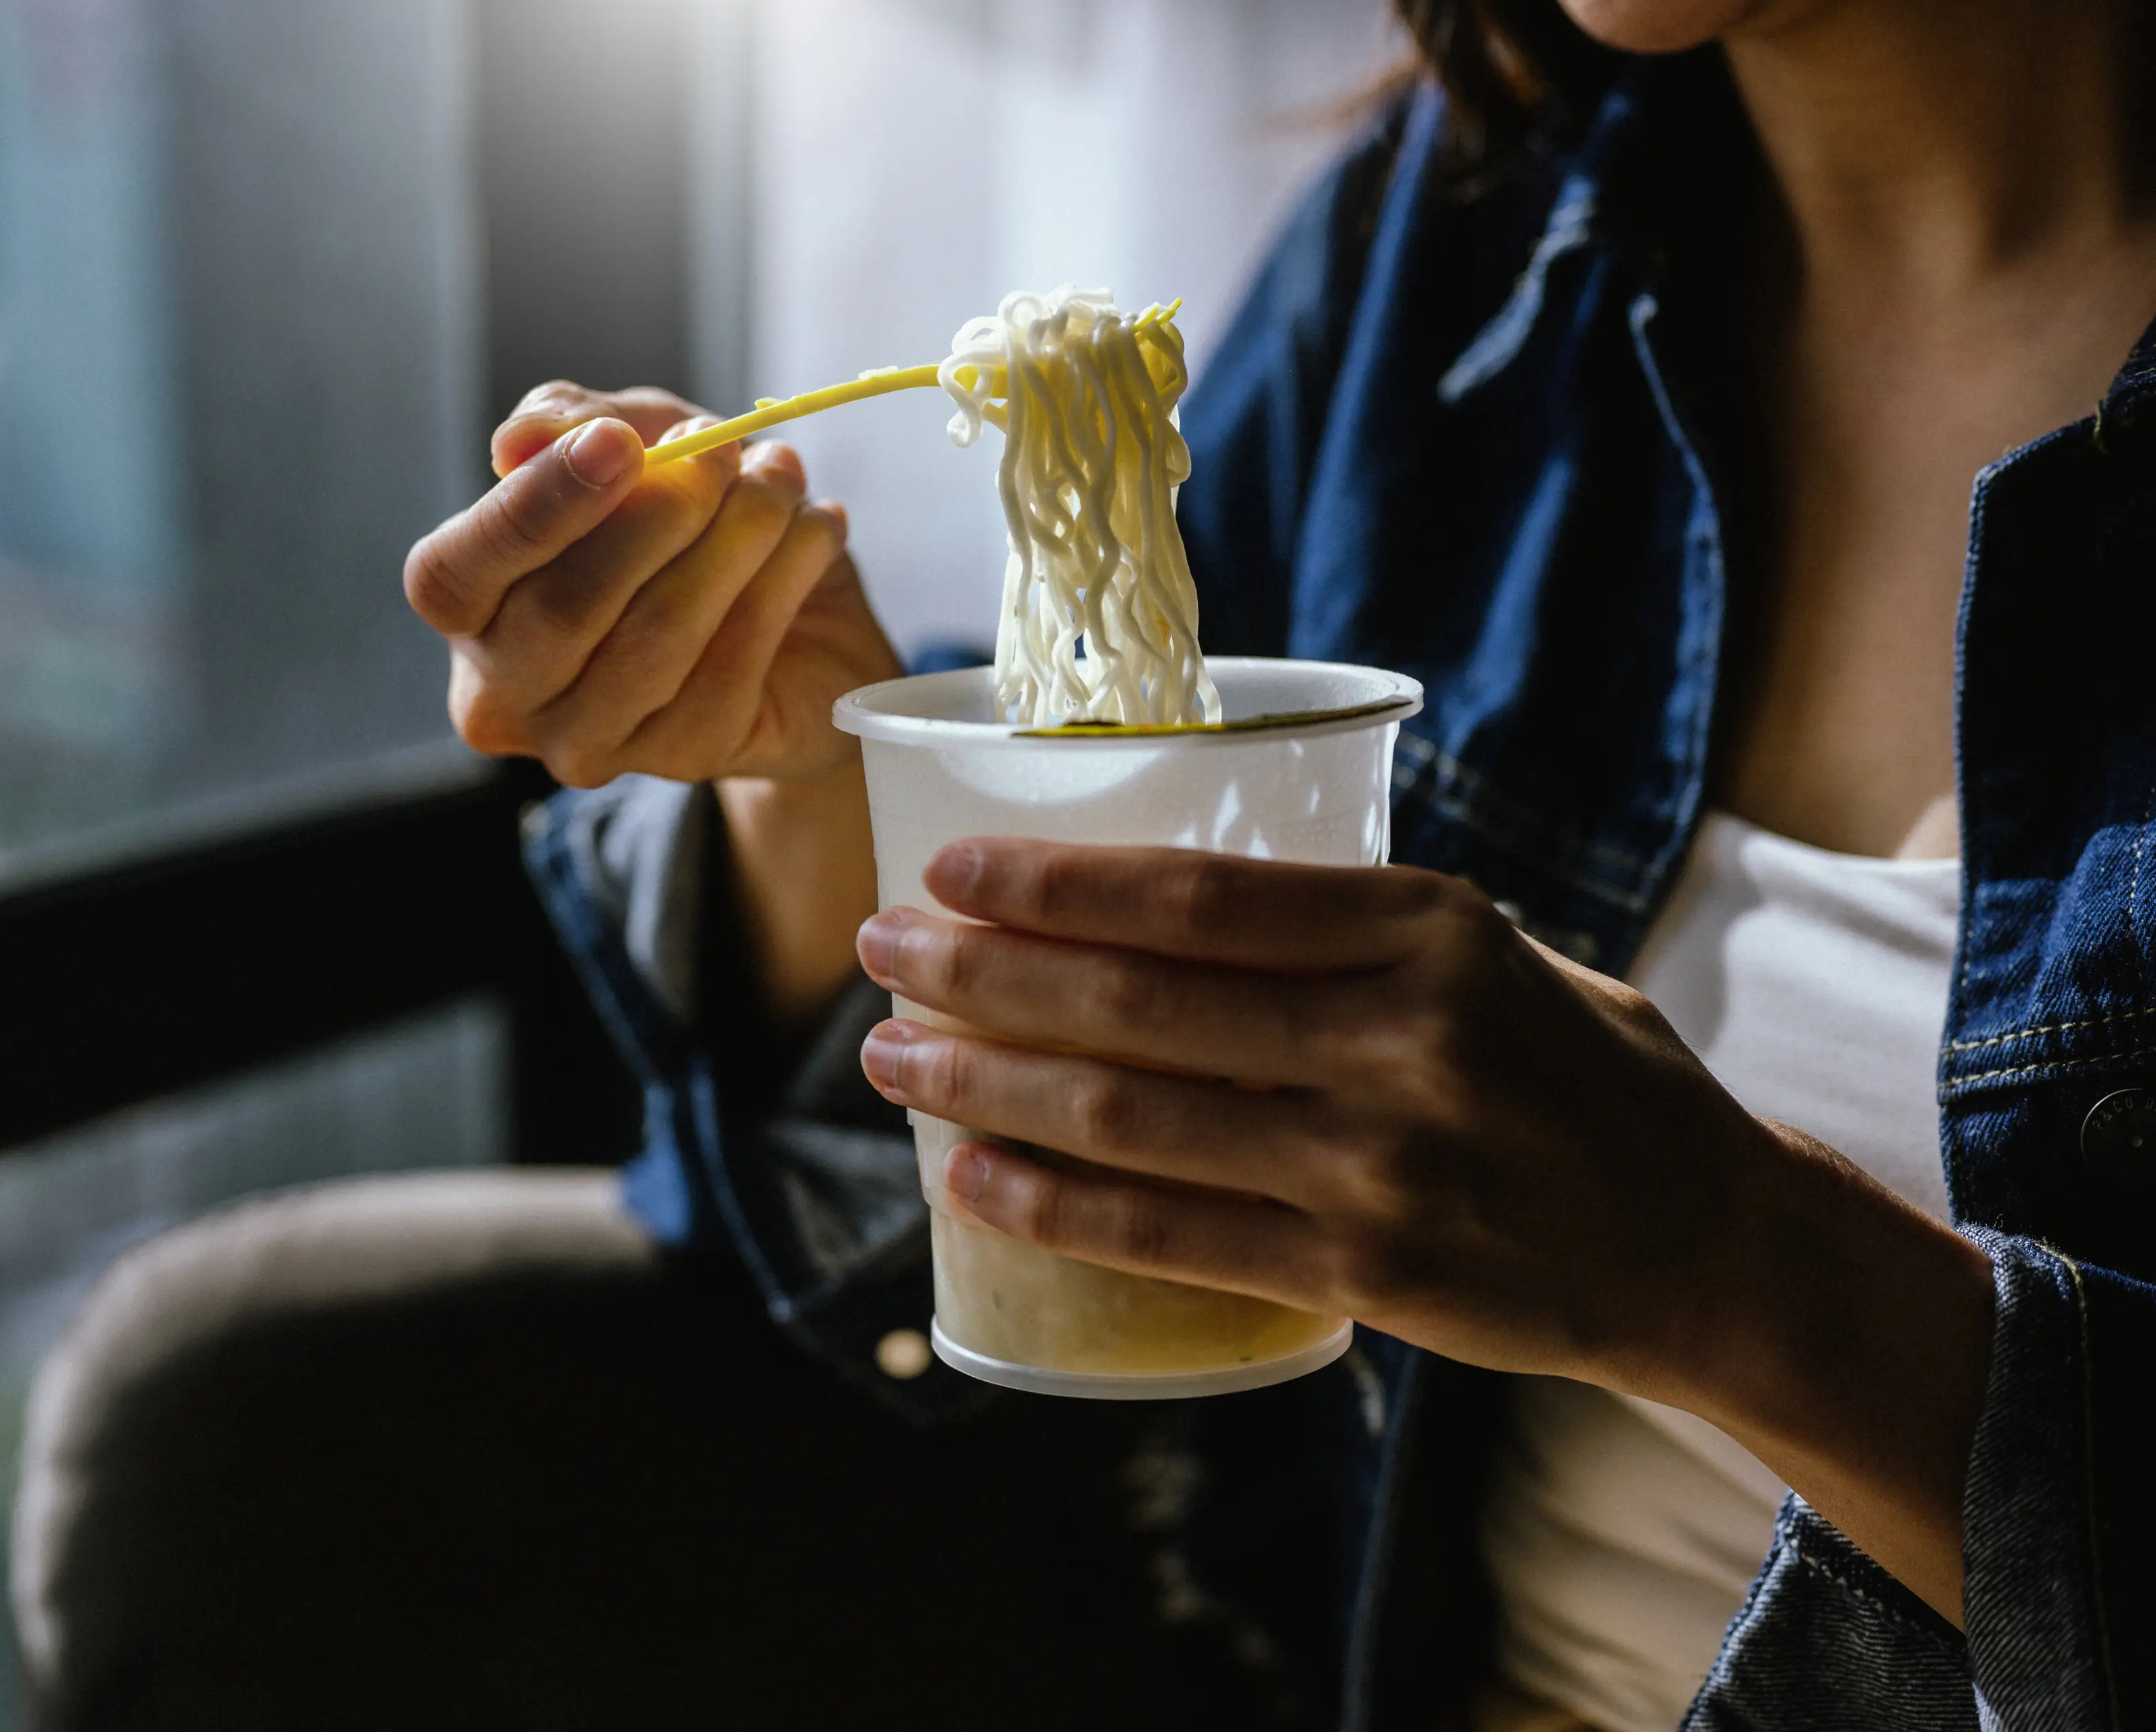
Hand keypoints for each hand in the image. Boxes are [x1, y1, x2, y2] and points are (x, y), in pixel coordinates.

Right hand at [405, 383, 902, 788]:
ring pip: (656, 637)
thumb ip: (569, 423)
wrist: (796, 622)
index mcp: (468, 613)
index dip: (532, 507)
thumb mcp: (629, 441)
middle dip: (657, 514)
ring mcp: (590, 743)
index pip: (452, 577)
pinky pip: (733, 663)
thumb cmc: (682, 523)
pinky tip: (815, 528)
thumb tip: (519, 439)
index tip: (618, 443)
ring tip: (781, 477)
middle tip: (722, 450)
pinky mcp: (682, 758)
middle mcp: (508, 696)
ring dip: (735, 538)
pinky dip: (785, 577)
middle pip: (561, 612)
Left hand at [852, 840, 1777, 1393]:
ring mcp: (1376, 1166)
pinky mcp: (1363, 1275)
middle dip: (978, 974)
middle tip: (880, 953)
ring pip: (1127, 1120)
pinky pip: (1172, 1238)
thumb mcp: (1494, 950)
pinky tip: (970, 1181)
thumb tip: (1161, 895)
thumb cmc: (1581, 1074)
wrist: (1705, 1243)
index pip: (1193, 891)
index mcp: (1425, 929)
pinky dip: (1054, 1208)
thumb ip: (1347, 926)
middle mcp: (1396, 1038)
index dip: (1050, 880)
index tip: (948, 869)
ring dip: (982, 1087)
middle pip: (1132, 1001)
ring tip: (888, 1063)